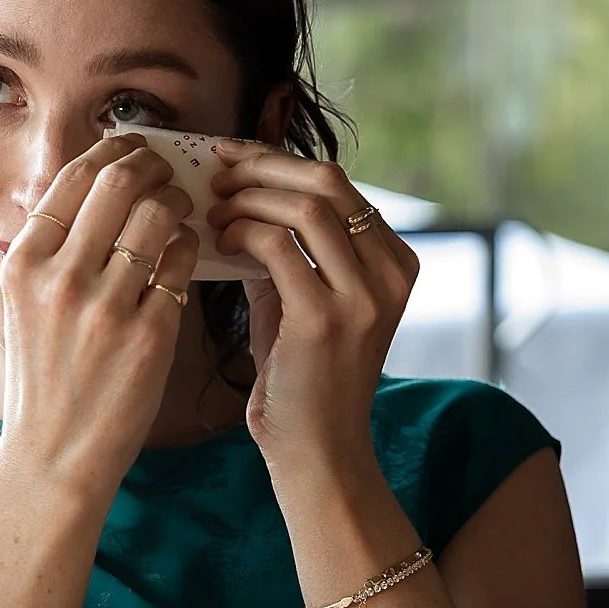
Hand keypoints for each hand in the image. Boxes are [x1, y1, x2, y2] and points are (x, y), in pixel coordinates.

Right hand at [0, 134, 198, 498]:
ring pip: (158, 214)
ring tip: (181, 212)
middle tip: (166, 173)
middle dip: (152, 164)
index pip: (76, 174)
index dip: (114, 150)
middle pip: (120, 180)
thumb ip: (49, 248)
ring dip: (178, 202)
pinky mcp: (149, 335)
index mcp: (23, 262)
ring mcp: (105, 307)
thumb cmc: (44, 377)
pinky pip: (183, 262)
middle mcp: (59, 278)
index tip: (134, 150)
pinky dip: (189, 247)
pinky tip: (186, 254)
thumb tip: (93, 182)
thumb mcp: (22, 304)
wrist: (53, 454)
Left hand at [209, 144, 416, 475]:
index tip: (231, 156)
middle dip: (262, 166)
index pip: (337, 182)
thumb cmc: (303, 378)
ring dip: (248, 199)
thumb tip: (240, 194)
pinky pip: (278, 247)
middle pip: (326, 181)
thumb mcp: (303, 301)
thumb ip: (287, 250)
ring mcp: (364, 296)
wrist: (318, 451)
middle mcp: (390, 272)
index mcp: (395, 261)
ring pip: (304, 207)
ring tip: (213, 210)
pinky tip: (218, 240)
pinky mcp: (327, 319)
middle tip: (216, 172)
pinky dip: (241, 232)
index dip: (277, 160)